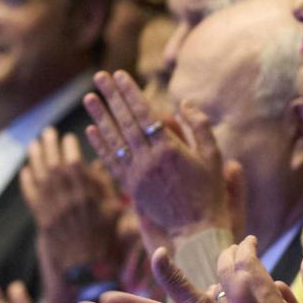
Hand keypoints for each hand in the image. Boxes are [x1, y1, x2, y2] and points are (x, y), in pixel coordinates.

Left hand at [20, 127, 126, 302]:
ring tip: (34, 144)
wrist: (86, 266)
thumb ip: (105, 186)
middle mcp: (66, 198)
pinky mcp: (41, 218)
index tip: (68, 136)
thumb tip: (98, 163)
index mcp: (85, 194)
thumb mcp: (113, 210)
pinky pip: (31, 195)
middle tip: (47, 132)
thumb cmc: (105, 238)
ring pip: (39, 177)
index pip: (74, 163)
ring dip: (35, 159)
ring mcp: (51, 208)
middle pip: (53, 165)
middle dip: (49, 147)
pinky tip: (26, 169)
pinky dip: (27, 181)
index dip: (69, 148)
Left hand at [84, 70, 238, 240]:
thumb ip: (200, 126)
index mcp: (170, 148)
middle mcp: (149, 160)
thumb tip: (183, 103)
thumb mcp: (214, 156)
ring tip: (88, 98)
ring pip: (114, 140)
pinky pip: (111, 163)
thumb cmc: (209, 191)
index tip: (119, 74)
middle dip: (111, 97)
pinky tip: (91, 130)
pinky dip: (100, 145)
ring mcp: (137, 174)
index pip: (144, 113)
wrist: (196, 229)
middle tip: (99, 77)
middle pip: (125, 121)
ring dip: (100, 117)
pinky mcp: (131, 188)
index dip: (130, 92)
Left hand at [216, 239, 302, 302]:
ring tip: (229, 269)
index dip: (247, 248)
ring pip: (216, 290)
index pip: (249, 265)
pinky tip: (220, 294)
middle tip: (235, 249)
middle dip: (229, 256)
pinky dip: (215, 297)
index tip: (250, 241)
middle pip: (227, 273)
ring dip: (222, 276)